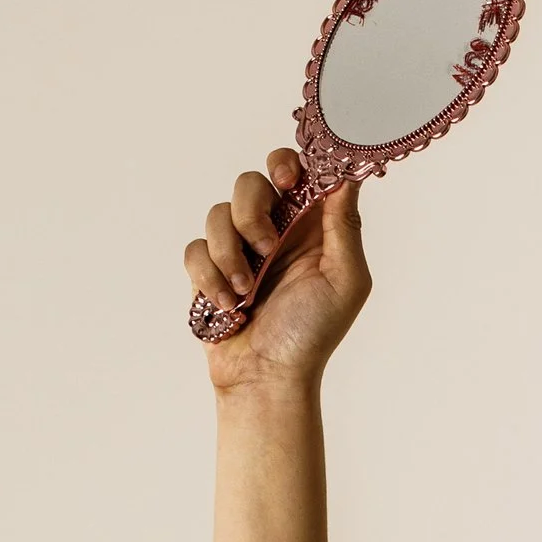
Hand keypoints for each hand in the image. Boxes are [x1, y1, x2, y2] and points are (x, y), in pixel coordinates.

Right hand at [183, 150, 370, 395]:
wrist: (267, 375)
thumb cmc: (312, 333)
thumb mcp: (345, 279)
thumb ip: (344, 226)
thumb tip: (346, 175)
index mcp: (309, 228)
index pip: (296, 171)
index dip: (286, 165)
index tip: (287, 183)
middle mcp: (274, 231)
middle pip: (250, 182)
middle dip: (253, 212)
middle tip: (266, 247)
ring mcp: (238, 249)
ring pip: (218, 213)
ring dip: (230, 254)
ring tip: (246, 292)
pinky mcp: (209, 269)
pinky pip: (195, 248)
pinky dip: (209, 277)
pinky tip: (229, 305)